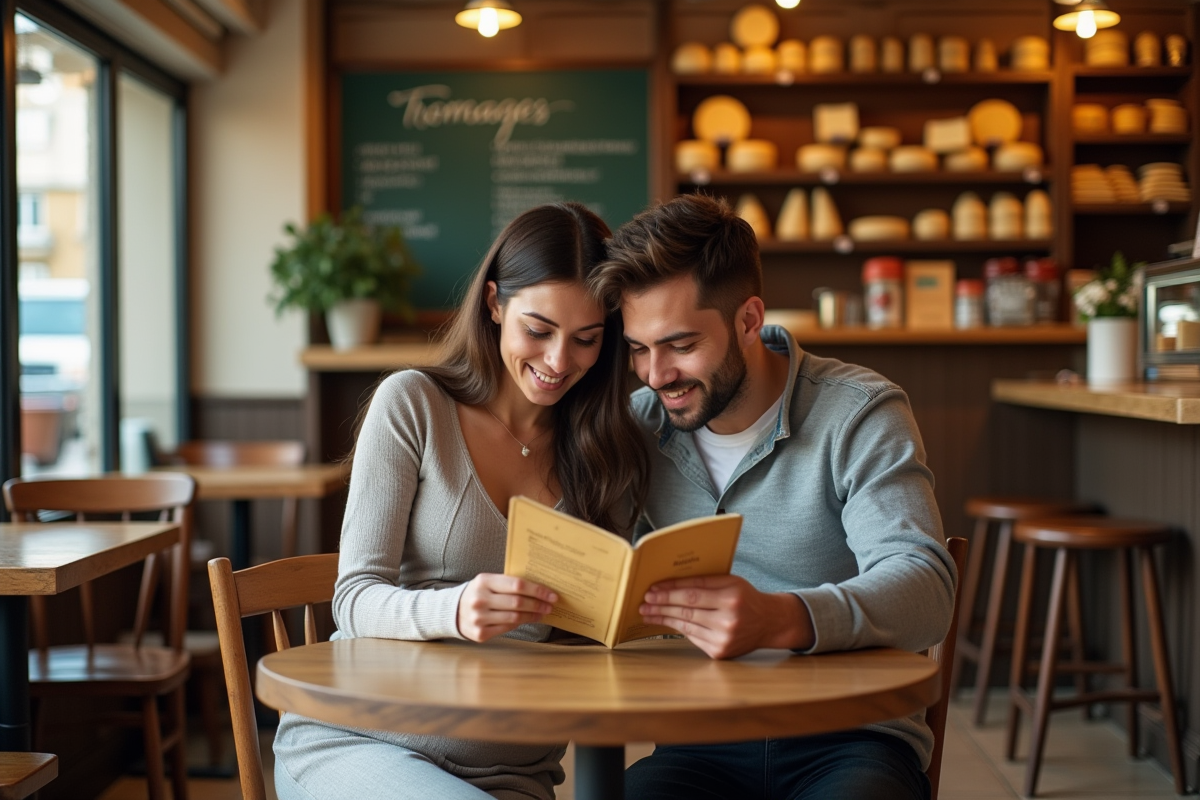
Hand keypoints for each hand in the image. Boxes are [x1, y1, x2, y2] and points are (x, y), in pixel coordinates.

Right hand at [457, 573, 557, 642]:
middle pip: (518, 602)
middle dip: (538, 604)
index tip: (551, 594)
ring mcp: (479, 618)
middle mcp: (480, 599)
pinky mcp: (480, 633)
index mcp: (484, 581)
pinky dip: (521, 624)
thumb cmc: (478, 593)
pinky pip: (507, 628)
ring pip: (514, 617)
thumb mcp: (488, 582)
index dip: (537, 590)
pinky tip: (528, 620)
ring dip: (532, 615)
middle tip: (550, 605)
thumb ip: (508, 583)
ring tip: (542, 613)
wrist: (452, 611)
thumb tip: (539, 589)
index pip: (517, 585)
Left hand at [639, 574, 813, 658]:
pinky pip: (693, 637)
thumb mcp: (731, 582)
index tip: (652, 590)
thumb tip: (672, 584)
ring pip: (686, 625)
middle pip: (687, 610)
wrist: (769, 623)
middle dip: (662, 605)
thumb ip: (705, 582)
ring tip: (648, 612)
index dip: (670, 592)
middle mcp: (728, 619)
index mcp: (732, 597)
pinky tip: (666, 622)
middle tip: (645, 602)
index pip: (693, 594)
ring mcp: (724, 638)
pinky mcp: (720, 652)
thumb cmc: (746, 597)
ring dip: (664, 618)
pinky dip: (678, 628)